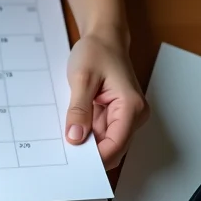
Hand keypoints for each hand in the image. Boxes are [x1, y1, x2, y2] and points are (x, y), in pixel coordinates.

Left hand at [64, 31, 148, 168]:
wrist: (104, 37)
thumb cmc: (97, 51)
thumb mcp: (82, 78)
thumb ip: (79, 109)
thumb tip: (75, 137)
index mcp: (131, 107)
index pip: (116, 144)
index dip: (96, 158)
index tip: (74, 163)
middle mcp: (134, 115)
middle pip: (114, 148)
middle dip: (91, 154)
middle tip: (65, 156)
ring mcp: (126, 116)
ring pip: (107, 143)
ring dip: (88, 144)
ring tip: (66, 139)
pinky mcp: (116, 115)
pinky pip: (102, 133)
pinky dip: (87, 134)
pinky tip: (72, 129)